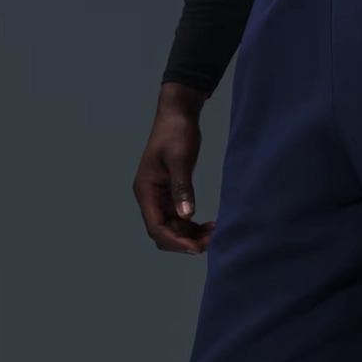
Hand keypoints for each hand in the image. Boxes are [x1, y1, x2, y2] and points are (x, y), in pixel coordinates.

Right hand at [132, 83, 215, 253]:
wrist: (178, 114)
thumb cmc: (176, 133)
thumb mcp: (180, 160)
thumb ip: (182, 188)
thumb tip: (186, 216)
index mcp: (146, 191)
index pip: (156, 228)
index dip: (176, 242)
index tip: (199, 247)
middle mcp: (149, 199)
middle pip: (164, 233)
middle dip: (185, 242)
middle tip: (212, 242)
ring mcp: (159, 199)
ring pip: (173, 229)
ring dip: (192, 237)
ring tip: (215, 234)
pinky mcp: (170, 196)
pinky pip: (180, 220)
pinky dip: (194, 227)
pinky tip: (210, 226)